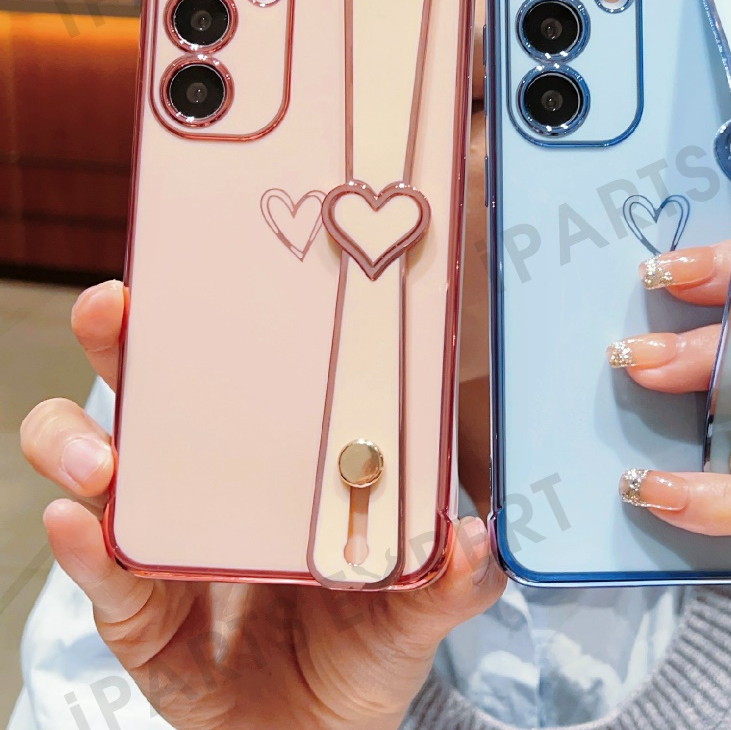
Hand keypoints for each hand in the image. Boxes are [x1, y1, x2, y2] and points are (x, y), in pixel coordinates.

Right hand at [21, 283, 504, 729]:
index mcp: (277, 458)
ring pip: (93, 467)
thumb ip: (454, 578)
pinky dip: (83, 548)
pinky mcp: (136, 615)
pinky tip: (79, 525)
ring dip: (77, 442)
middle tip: (118, 313)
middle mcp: (208, 485)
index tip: (207, 267)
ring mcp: (164, 543)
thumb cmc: (367, 640)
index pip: (236, 368)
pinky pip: (102, 574)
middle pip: (146, 391)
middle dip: (119, 339)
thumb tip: (475, 535)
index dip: (215, 314)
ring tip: (99, 458)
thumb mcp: (418, 603)